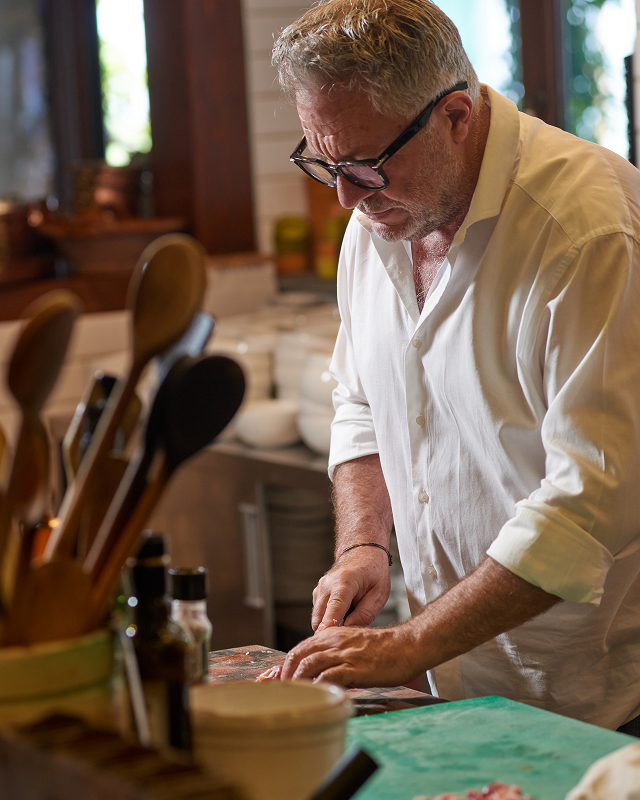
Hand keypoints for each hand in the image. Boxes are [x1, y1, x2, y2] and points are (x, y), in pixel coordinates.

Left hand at [281, 623, 419, 687]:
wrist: (407, 646)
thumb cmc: (384, 649)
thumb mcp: (354, 644)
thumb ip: (337, 654)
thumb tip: (322, 673)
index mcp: (333, 635)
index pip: (301, 648)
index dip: (287, 665)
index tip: (281, 680)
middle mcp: (334, 641)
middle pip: (299, 654)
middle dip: (286, 674)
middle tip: (282, 691)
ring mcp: (344, 654)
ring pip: (309, 664)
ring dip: (297, 681)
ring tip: (294, 696)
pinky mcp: (354, 667)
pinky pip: (328, 676)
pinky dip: (317, 687)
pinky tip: (315, 697)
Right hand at [311, 547, 390, 630]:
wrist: (362, 553)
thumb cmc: (373, 573)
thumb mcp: (379, 594)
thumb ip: (364, 614)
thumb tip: (348, 631)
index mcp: (345, 581)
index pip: (335, 606)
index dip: (329, 623)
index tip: (323, 637)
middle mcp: (327, 584)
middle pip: (320, 616)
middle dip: (327, 632)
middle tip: (344, 643)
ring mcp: (320, 589)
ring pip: (318, 618)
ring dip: (329, 626)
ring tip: (349, 625)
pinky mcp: (317, 594)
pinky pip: (319, 614)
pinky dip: (328, 620)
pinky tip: (344, 616)